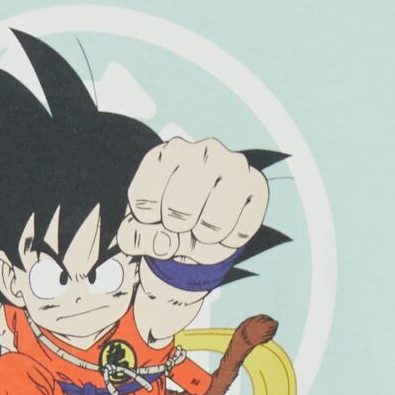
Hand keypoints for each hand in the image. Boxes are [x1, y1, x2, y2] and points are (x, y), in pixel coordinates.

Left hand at [118, 137, 267, 263]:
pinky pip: (241, 230)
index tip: (152, 217)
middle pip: (178, 208)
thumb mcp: (145, 228)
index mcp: (166, 154)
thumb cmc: (170, 218)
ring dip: (204, 237)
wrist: (206, 225)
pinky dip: (229, 241)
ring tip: (203, 229)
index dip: (145, 220)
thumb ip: (137, 237)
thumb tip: (160, 243)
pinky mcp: (257, 184)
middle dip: (176, 229)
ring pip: (214, 220)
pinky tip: (226, 229)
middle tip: (181, 224)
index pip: (143, 197)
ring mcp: (234, 164)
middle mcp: (202, 150)